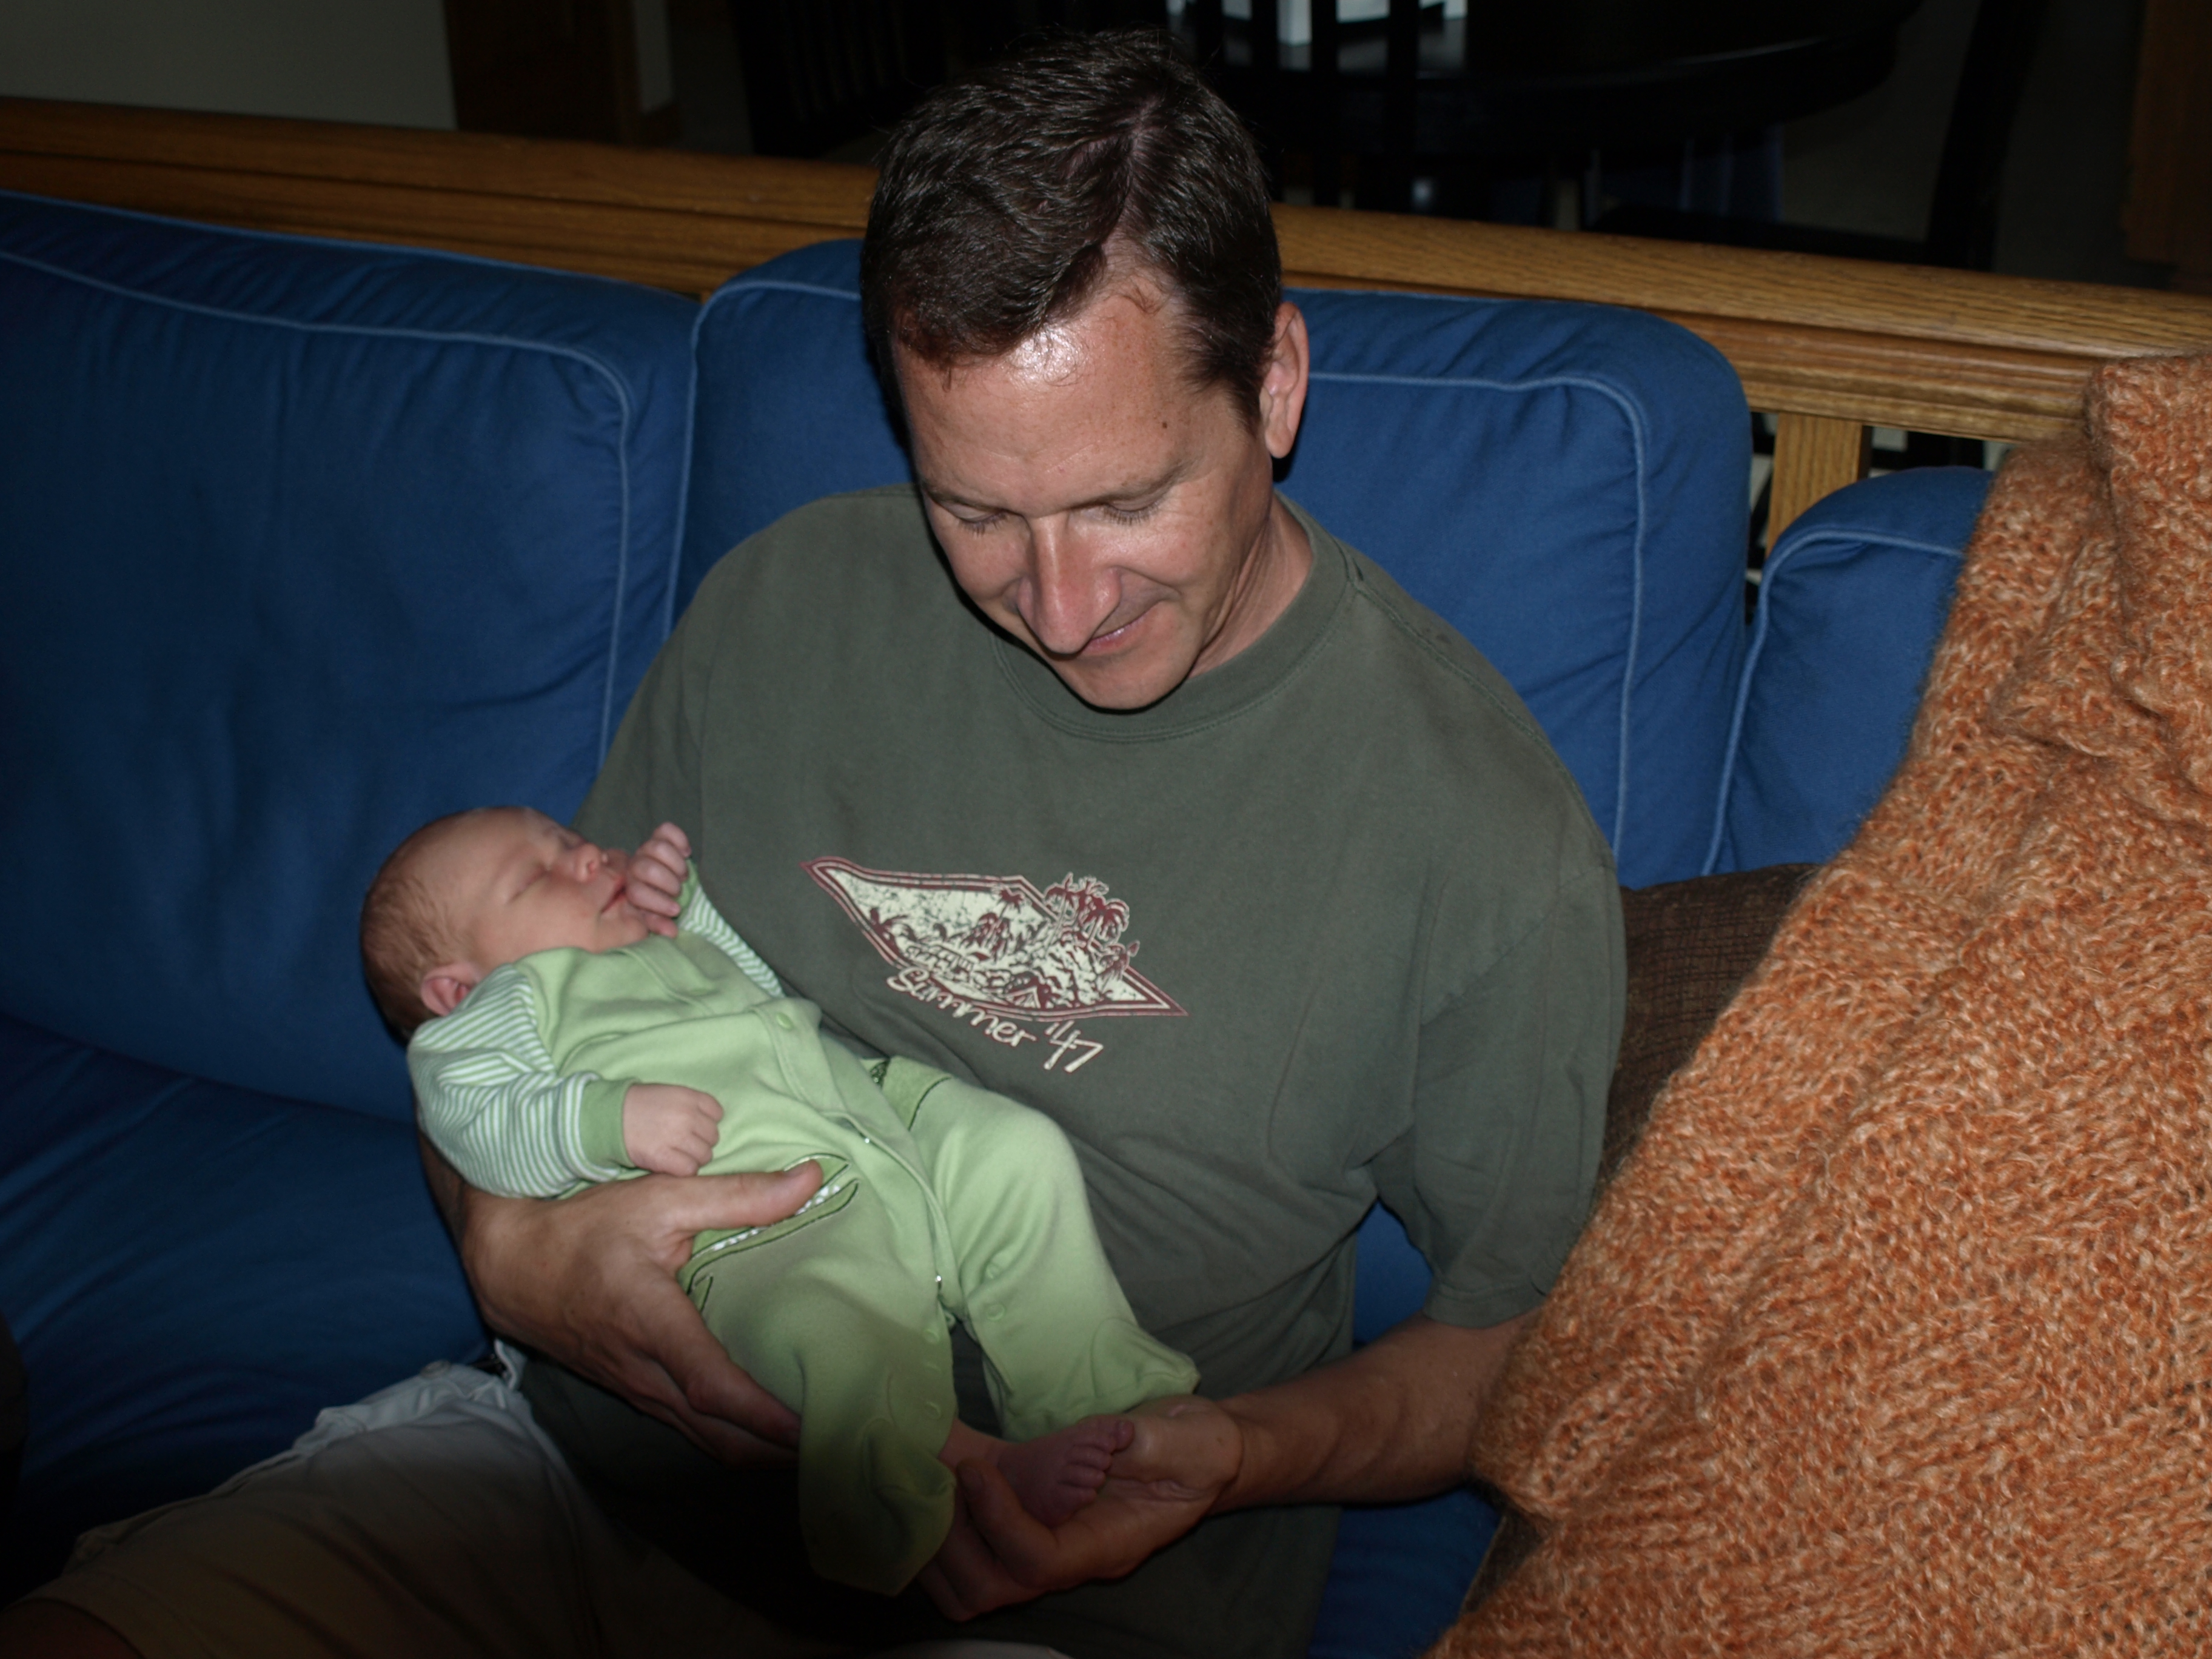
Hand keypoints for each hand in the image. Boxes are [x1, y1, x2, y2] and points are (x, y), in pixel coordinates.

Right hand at [437, 1140, 821, 1462]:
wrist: (510, 1264)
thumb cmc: (584, 1227)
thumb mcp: (660, 1198)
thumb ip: (739, 1195)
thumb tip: (813, 1179)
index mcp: (651, 1322)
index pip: (711, 1385)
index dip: (760, 1414)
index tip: (807, 1429)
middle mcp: (642, 1370)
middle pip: (714, 1432)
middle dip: (773, 1451)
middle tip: (837, 1448)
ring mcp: (634, 1389)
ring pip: (700, 1439)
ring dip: (754, 1452)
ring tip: (813, 1449)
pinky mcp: (631, 1393)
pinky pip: (684, 1429)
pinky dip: (726, 1439)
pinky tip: (762, 1436)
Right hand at [624, 1082, 722, 1173]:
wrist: (609, 1117)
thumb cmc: (639, 1105)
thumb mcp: (668, 1093)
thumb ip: (691, 1105)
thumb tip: (711, 1122)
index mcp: (688, 1097)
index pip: (717, 1113)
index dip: (707, 1121)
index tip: (694, 1126)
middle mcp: (687, 1116)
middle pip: (713, 1136)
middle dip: (700, 1141)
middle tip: (682, 1142)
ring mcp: (677, 1137)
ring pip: (705, 1155)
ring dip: (693, 1157)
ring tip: (676, 1153)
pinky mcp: (664, 1157)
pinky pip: (690, 1169)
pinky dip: (683, 1169)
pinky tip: (672, 1163)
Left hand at [625, 821, 690, 935]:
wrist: (665, 880)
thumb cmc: (661, 901)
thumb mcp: (657, 915)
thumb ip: (661, 923)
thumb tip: (671, 932)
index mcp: (631, 888)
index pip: (637, 892)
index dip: (658, 903)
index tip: (675, 909)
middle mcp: (634, 866)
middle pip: (648, 868)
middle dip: (669, 882)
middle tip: (678, 890)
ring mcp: (646, 849)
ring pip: (658, 848)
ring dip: (676, 864)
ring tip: (683, 874)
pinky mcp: (659, 835)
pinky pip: (667, 830)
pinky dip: (680, 840)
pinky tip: (686, 853)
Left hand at [918, 1395, 1243, 1620]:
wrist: (1196, 1450)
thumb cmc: (1202, 1450)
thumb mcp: (1200, 1443)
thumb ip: (1162, 1445)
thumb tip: (1115, 1441)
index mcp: (1106, 1543)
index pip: (1039, 1563)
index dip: (999, 1526)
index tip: (975, 1473)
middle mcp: (1067, 1548)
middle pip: (991, 1586)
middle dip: (948, 1544)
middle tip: (930, 1482)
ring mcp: (1044, 1528)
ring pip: (971, 1569)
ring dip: (936, 1529)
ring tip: (919, 1469)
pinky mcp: (1029, 1498)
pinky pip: (975, 1515)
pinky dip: (945, 1484)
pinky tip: (929, 1438)